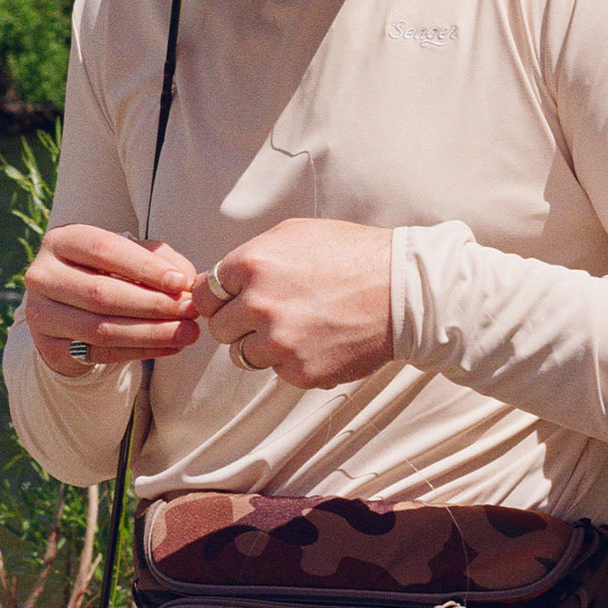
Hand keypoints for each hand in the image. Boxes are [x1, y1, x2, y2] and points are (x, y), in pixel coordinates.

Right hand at [23, 225, 200, 376]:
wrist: (69, 311)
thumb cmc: (107, 273)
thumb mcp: (130, 257)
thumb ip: (160, 260)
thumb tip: (186, 280)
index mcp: (61, 240)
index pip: (104, 249)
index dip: (144, 267)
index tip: (181, 282)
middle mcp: (42, 275)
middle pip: (102, 293)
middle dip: (153, 304)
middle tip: (190, 310)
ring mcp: (40, 314)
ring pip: (101, 328)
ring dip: (151, 332)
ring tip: (186, 332)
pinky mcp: (48, 348)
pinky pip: (99, 353)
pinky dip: (139, 351)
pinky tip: (169, 347)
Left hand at [191, 218, 393, 388]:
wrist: (404, 291)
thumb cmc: (352, 256)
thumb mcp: (295, 234)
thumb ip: (251, 258)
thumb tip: (222, 281)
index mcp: (252, 265)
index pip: (204, 294)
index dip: (219, 298)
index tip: (234, 300)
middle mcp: (259, 305)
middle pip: (219, 328)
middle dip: (239, 322)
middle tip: (272, 312)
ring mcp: (278, 343)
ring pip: (242, 355)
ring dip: (262, 345)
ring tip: (296, 327)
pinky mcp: (299, 372)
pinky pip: (277, 372)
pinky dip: (292, 360)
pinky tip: (318, 340)